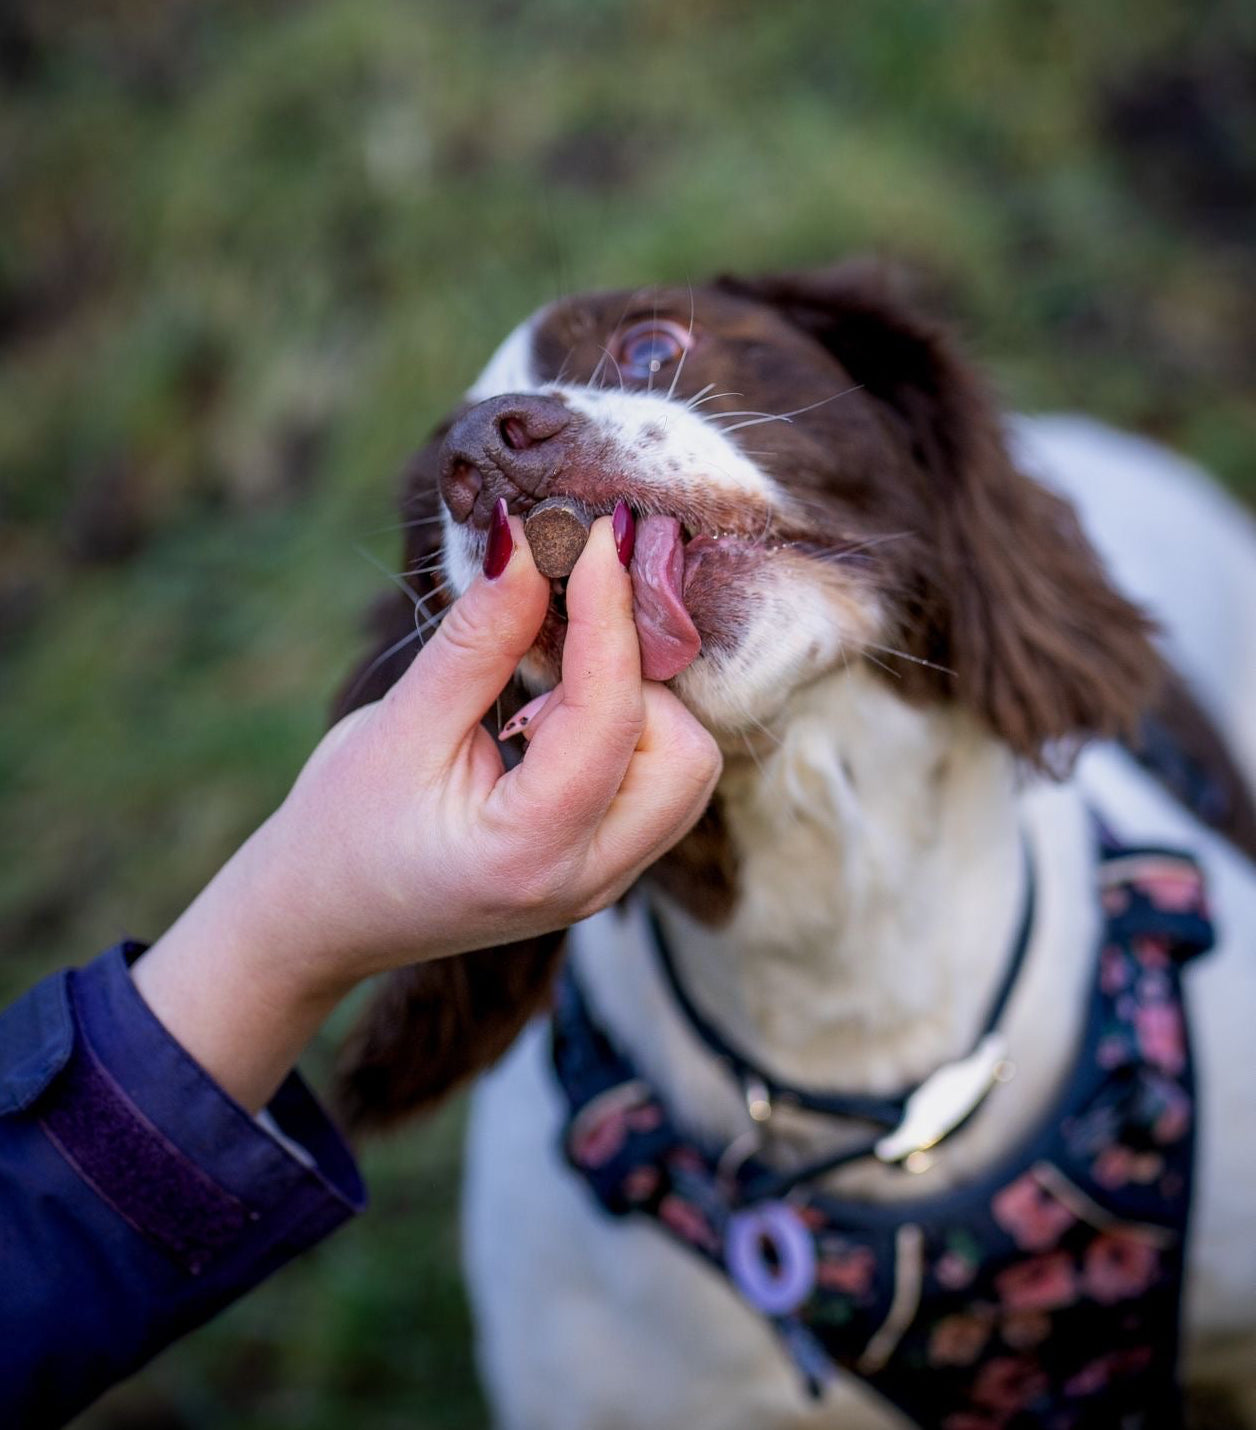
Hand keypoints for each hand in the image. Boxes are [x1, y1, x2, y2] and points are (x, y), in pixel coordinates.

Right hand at [132, 513, 721, 1109]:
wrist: (321, 919)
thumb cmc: (342, 828)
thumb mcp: (399, 726)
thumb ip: (477, 639)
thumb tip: (530, 543)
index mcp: (528, 854)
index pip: (609, 716)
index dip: (610, 613)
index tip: (596, 536)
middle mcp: (588, 880)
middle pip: (685, 756)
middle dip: (637, 676)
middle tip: (562, 631)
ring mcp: (606, 882)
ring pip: (685, 770)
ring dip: (636, 703)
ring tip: (545, 686)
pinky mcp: (606, 866)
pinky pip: (659, 785)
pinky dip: (627, 730)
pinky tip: (557, 711)